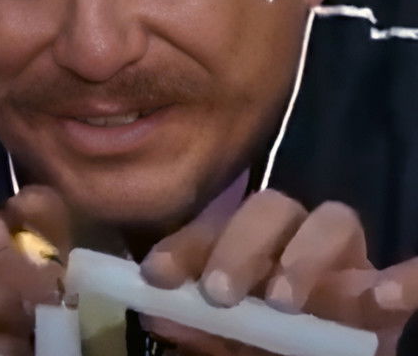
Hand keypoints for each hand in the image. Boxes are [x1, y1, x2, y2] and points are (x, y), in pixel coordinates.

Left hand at [140, 189, 417, 355]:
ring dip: (305, 255)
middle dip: (241, 245)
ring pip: (333, 220)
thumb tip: (157, 311)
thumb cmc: (268, 347)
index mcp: (252, 248)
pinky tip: (385, 297)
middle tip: (220, 295)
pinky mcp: (387, 289)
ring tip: (283, 302)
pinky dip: (403, 279)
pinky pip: (407, 272)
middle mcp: (295, 240)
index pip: (216, 227)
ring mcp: (344, 261)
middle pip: (270, 208)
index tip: (157, 275)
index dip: (185, 247)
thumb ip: (197, 326)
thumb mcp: (226, 342)